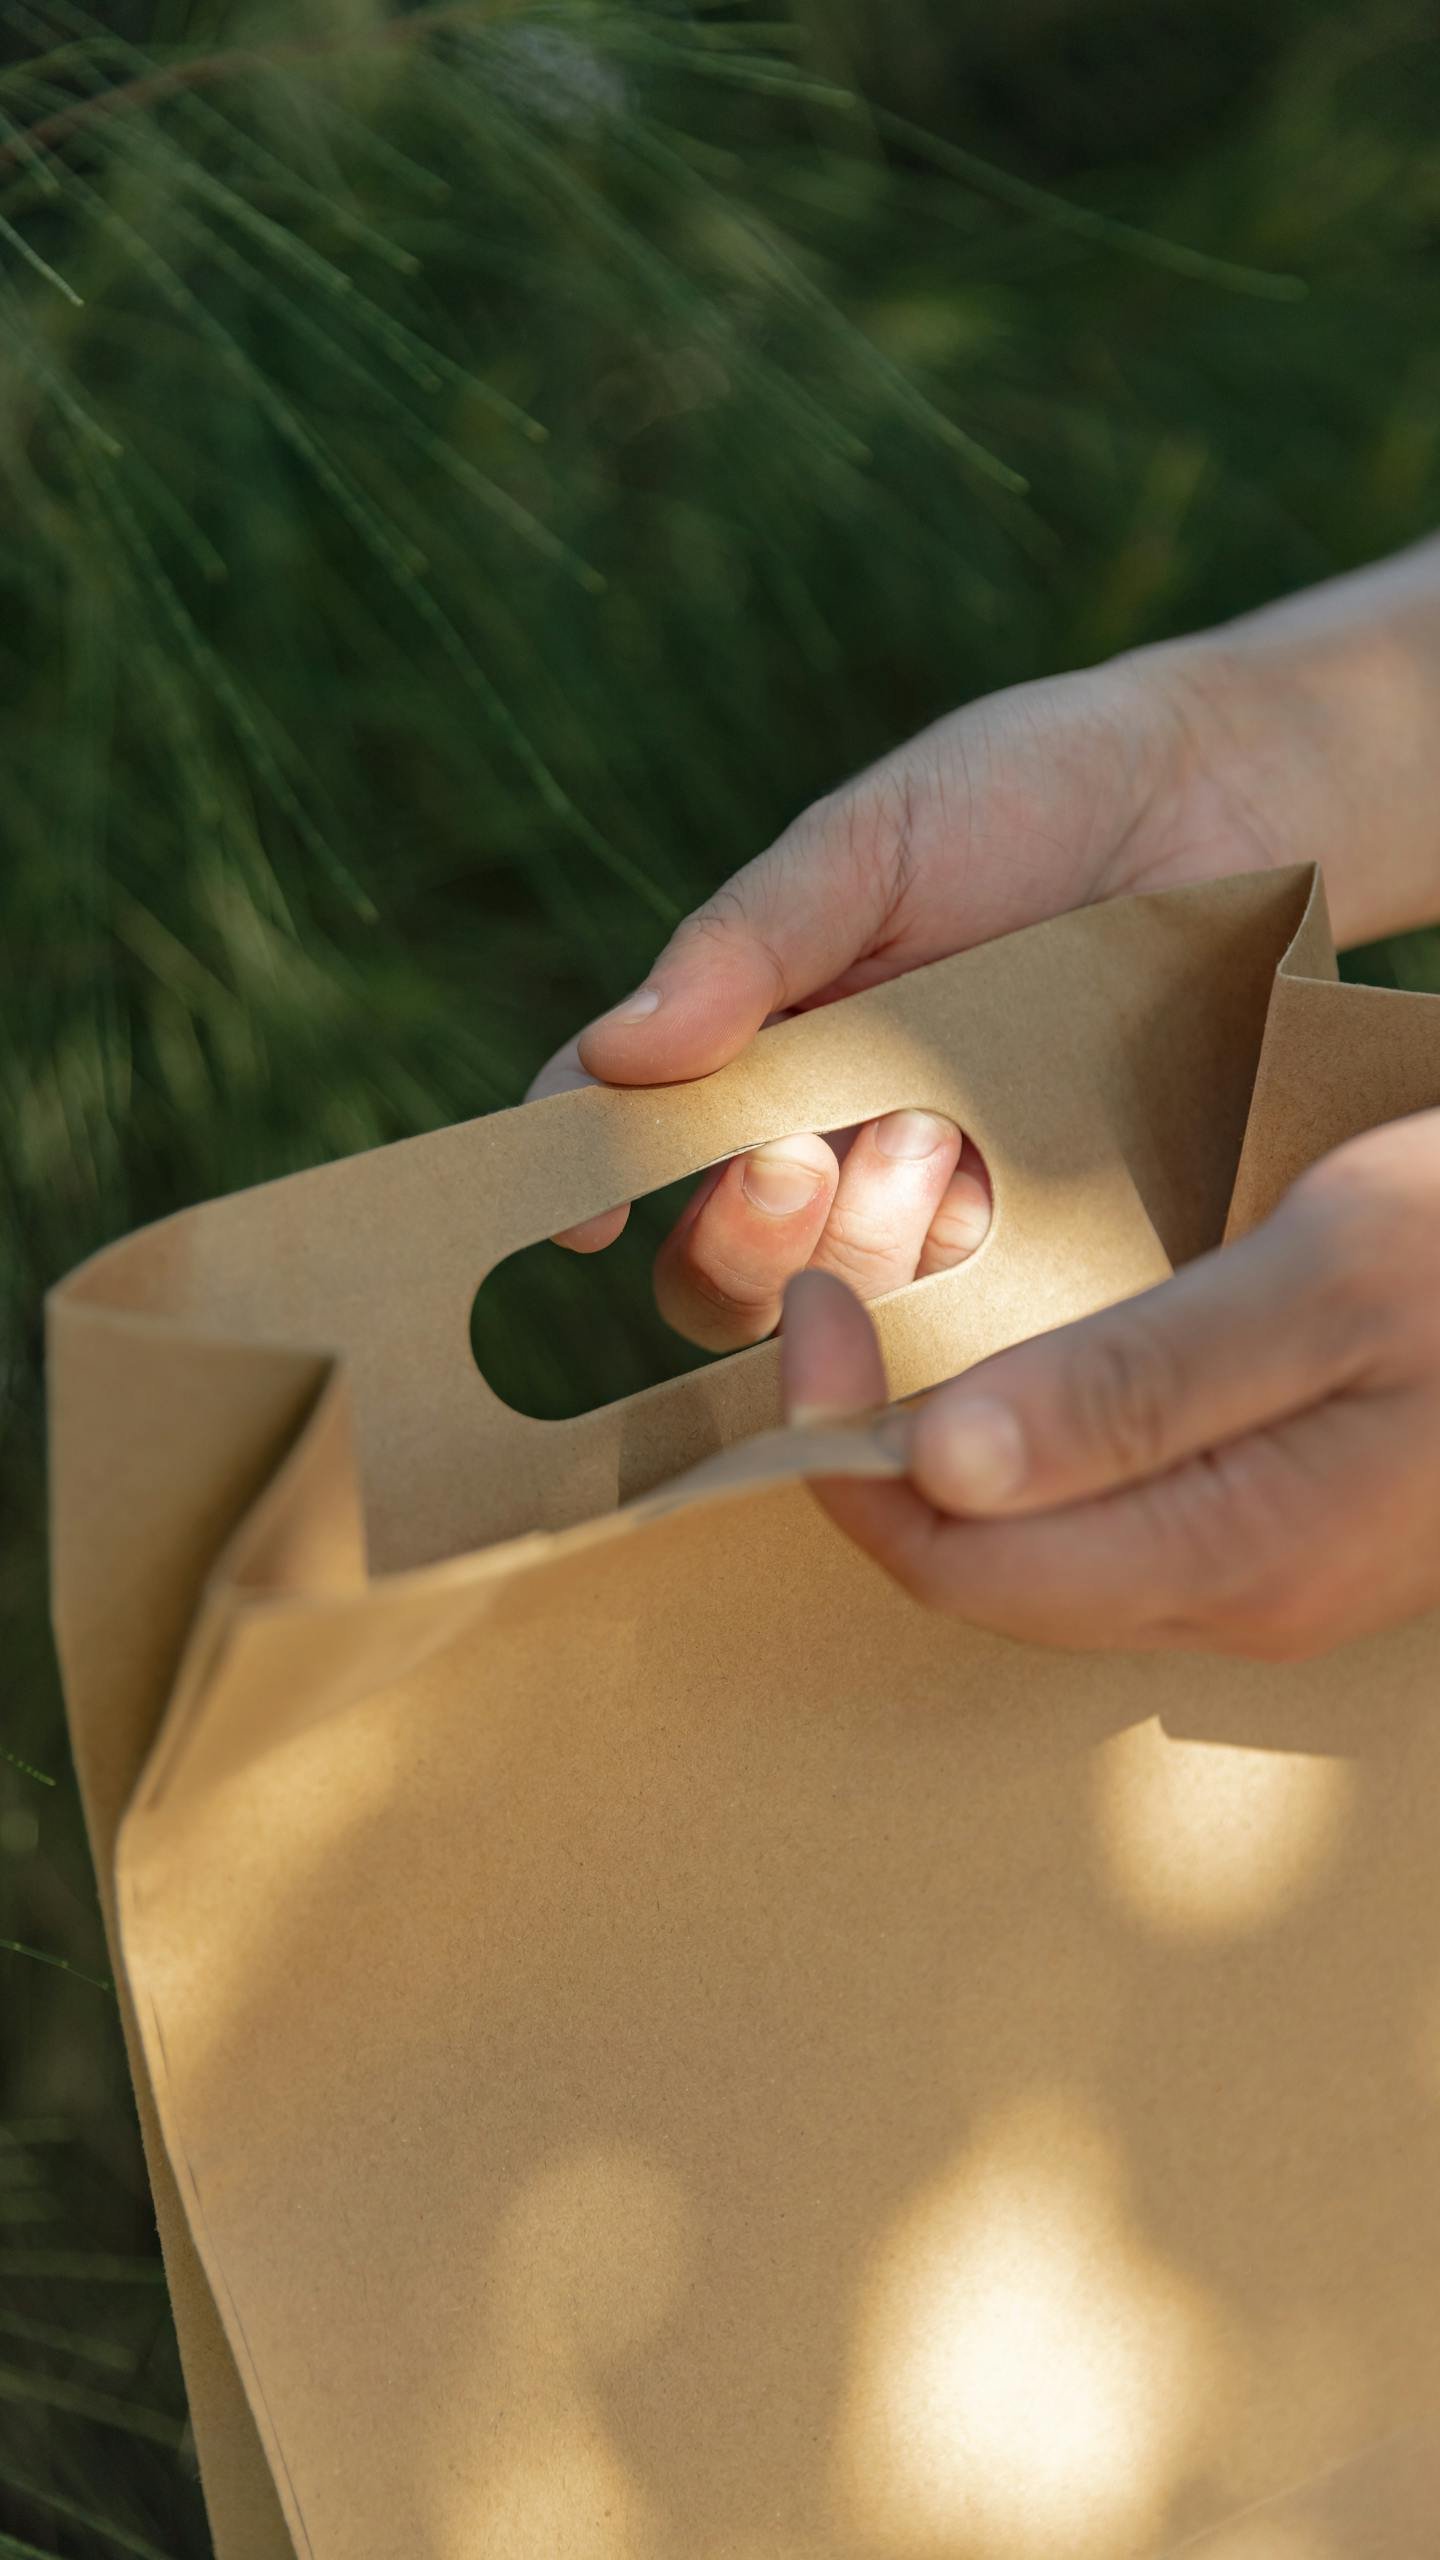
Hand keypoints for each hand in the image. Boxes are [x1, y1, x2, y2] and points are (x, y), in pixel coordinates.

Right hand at [529, 613, 1398, 1349]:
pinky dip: (970, 1274)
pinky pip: (986, 1307)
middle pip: (726, 1263)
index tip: (585, 1220)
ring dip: (864, 1245)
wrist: (1225, 795)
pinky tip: (994, 1197)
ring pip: (848, 1300)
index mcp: (758, 1046)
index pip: (632, 1135)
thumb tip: (612, 1056)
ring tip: (933, 1137)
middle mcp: (834, 1141)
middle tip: (802, 1156)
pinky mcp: (1051, 1235)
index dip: (586, 1183)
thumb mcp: (870, 846)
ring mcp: (942, 1201)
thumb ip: (747, 944)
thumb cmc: (1023, 795)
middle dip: (743, 1234)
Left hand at [781, 1112, 1439, 1656]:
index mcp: (1236, 1552)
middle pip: (979, 1567)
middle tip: (831, 1294)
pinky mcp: (1281, 1521)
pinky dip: (1018, 1439)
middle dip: (871, 1452)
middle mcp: (1234, 1594)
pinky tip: (1002, 1349)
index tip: (810, 1309)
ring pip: (1034, 1543)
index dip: (845, 1453)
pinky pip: (1102, 1511)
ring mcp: (1262, 1569)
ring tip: (890, 1313)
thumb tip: (937, 1469)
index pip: (958, 1556)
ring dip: (937, 1448)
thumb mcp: (1335, 1276)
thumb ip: (1141, 1383)